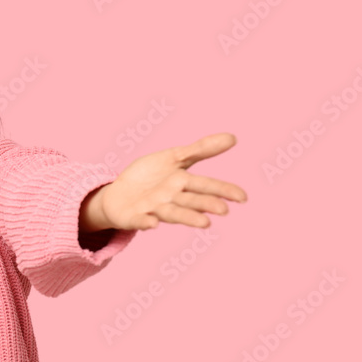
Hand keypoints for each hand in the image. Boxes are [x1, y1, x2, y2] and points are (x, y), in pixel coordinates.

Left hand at [87, 132, 247, 230]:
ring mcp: (152, 209)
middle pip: (190, 201)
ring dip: (186, 218)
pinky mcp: (132, 217)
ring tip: (205, 223)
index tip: (243, 197)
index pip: (206, 185)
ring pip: (171, 213)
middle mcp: (171, 199)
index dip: (223, 191)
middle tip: (223, 210)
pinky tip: (152, 223)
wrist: (118, 193)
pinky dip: (145, 222)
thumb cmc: (150, 177)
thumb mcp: (173, 158)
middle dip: (206, 204)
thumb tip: (233, 137)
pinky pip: (139, 220)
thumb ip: (200, 150)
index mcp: (182, 184)